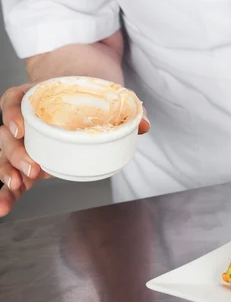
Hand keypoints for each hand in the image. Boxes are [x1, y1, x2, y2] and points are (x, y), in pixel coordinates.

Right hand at [0, 82, 150, 216]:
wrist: (83, 94)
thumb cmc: (91, 95)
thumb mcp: (109, 96)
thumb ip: (128, 110)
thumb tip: (145, 125)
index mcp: (36, 99)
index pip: (15, 101)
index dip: (12, 114)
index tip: (21, 128)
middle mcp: (25, 121)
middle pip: (7, 135)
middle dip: (15, 153)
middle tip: (32, 169)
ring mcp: (26, 143)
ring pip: (5, 157)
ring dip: (6, 173)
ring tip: (14, 188)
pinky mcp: (29, 162)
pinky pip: (14, 177)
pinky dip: (9, 193)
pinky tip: (4, 208)